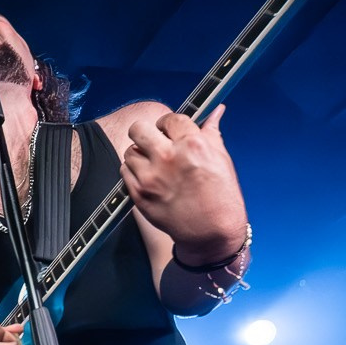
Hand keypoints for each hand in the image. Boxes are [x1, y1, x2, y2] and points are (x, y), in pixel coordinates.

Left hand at [120, 106, 246, 259]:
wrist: (211, 233)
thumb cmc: (221, 198)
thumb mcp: (221, 159)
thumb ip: (211, 132)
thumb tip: (215, 111)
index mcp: (192, 145)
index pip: (170, 119)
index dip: (169, 123)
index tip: (170, 129)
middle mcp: (168, 158)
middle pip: (139, 128)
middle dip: (146, 131)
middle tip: (155, 140)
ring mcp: (151, 178)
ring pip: (130, 151)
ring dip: (140, 153)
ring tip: (153, 162)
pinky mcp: (139, 195)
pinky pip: (125, 171)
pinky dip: (134, 171)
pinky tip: (148, 176)